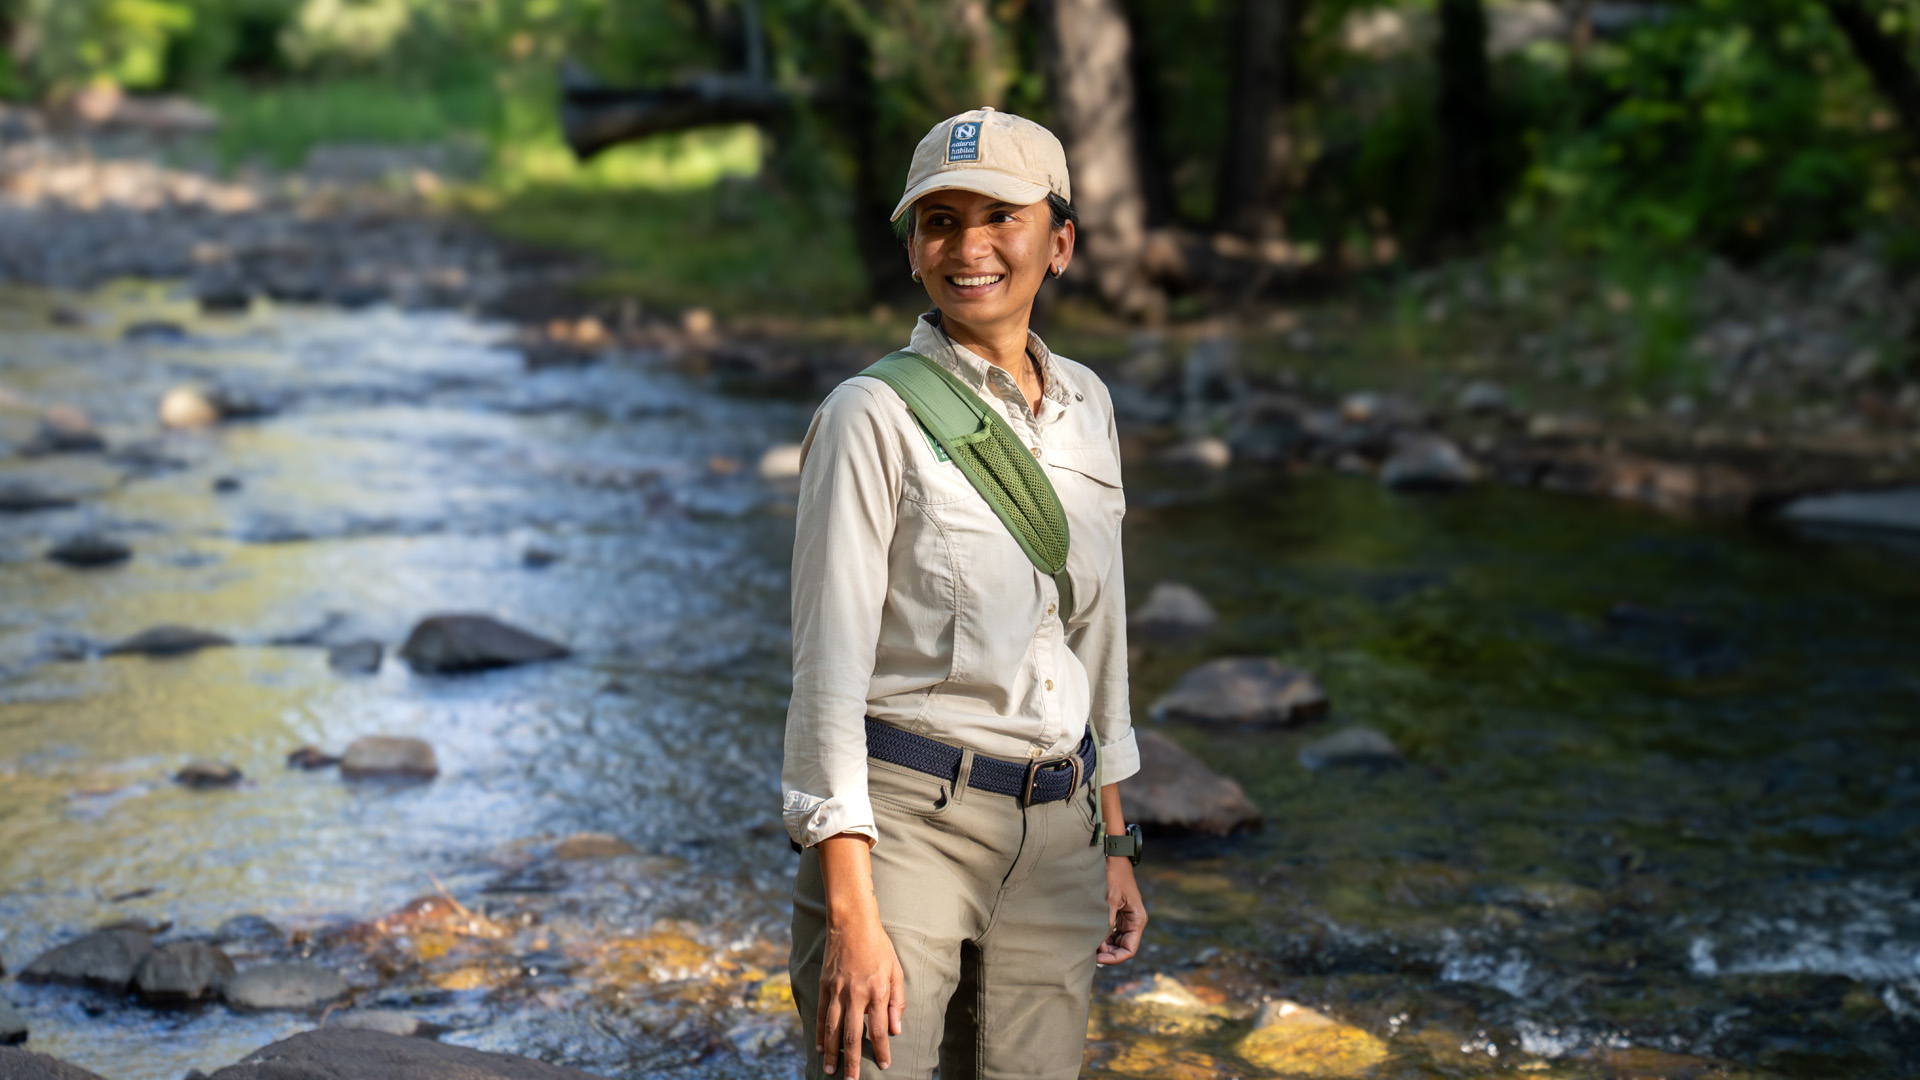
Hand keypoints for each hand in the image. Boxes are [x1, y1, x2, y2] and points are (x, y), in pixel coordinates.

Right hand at [817, 907, 905, 1076]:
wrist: (852, 923)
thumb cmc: (879, 946)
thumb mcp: (896, 971)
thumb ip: (897, 1001)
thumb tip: (896, 1029)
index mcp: (877, 991)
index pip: (879, 1029)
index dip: (881, 1050)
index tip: (884, 1065)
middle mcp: (856, 994)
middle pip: (853, 1035)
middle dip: (853, 1061)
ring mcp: (838, 991)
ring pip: (834, 1029)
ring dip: (833, 1052)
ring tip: (832, 1070)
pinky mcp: (825, 985)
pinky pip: (823, 1014)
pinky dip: (821, 1033)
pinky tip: (821, 1047)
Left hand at [1098, 856, 1146, 963]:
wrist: (1113, 858)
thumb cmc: (1114, 875)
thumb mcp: (1110, 899)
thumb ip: (1107, 922)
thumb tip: (1099, 944)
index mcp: (1137, 920)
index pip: (1129, 950)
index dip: (1114, 958)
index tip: (1098, 958)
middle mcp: (1134, 922)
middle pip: (1123, 948)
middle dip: (1108, 953)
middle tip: (1089, 953)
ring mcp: (1126, 919)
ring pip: (1116, 942)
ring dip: (1104, 946)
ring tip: (1088, 945)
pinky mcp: (1118, 914)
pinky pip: (1111, 932)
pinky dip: (1102, 937)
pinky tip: (1090, 936)